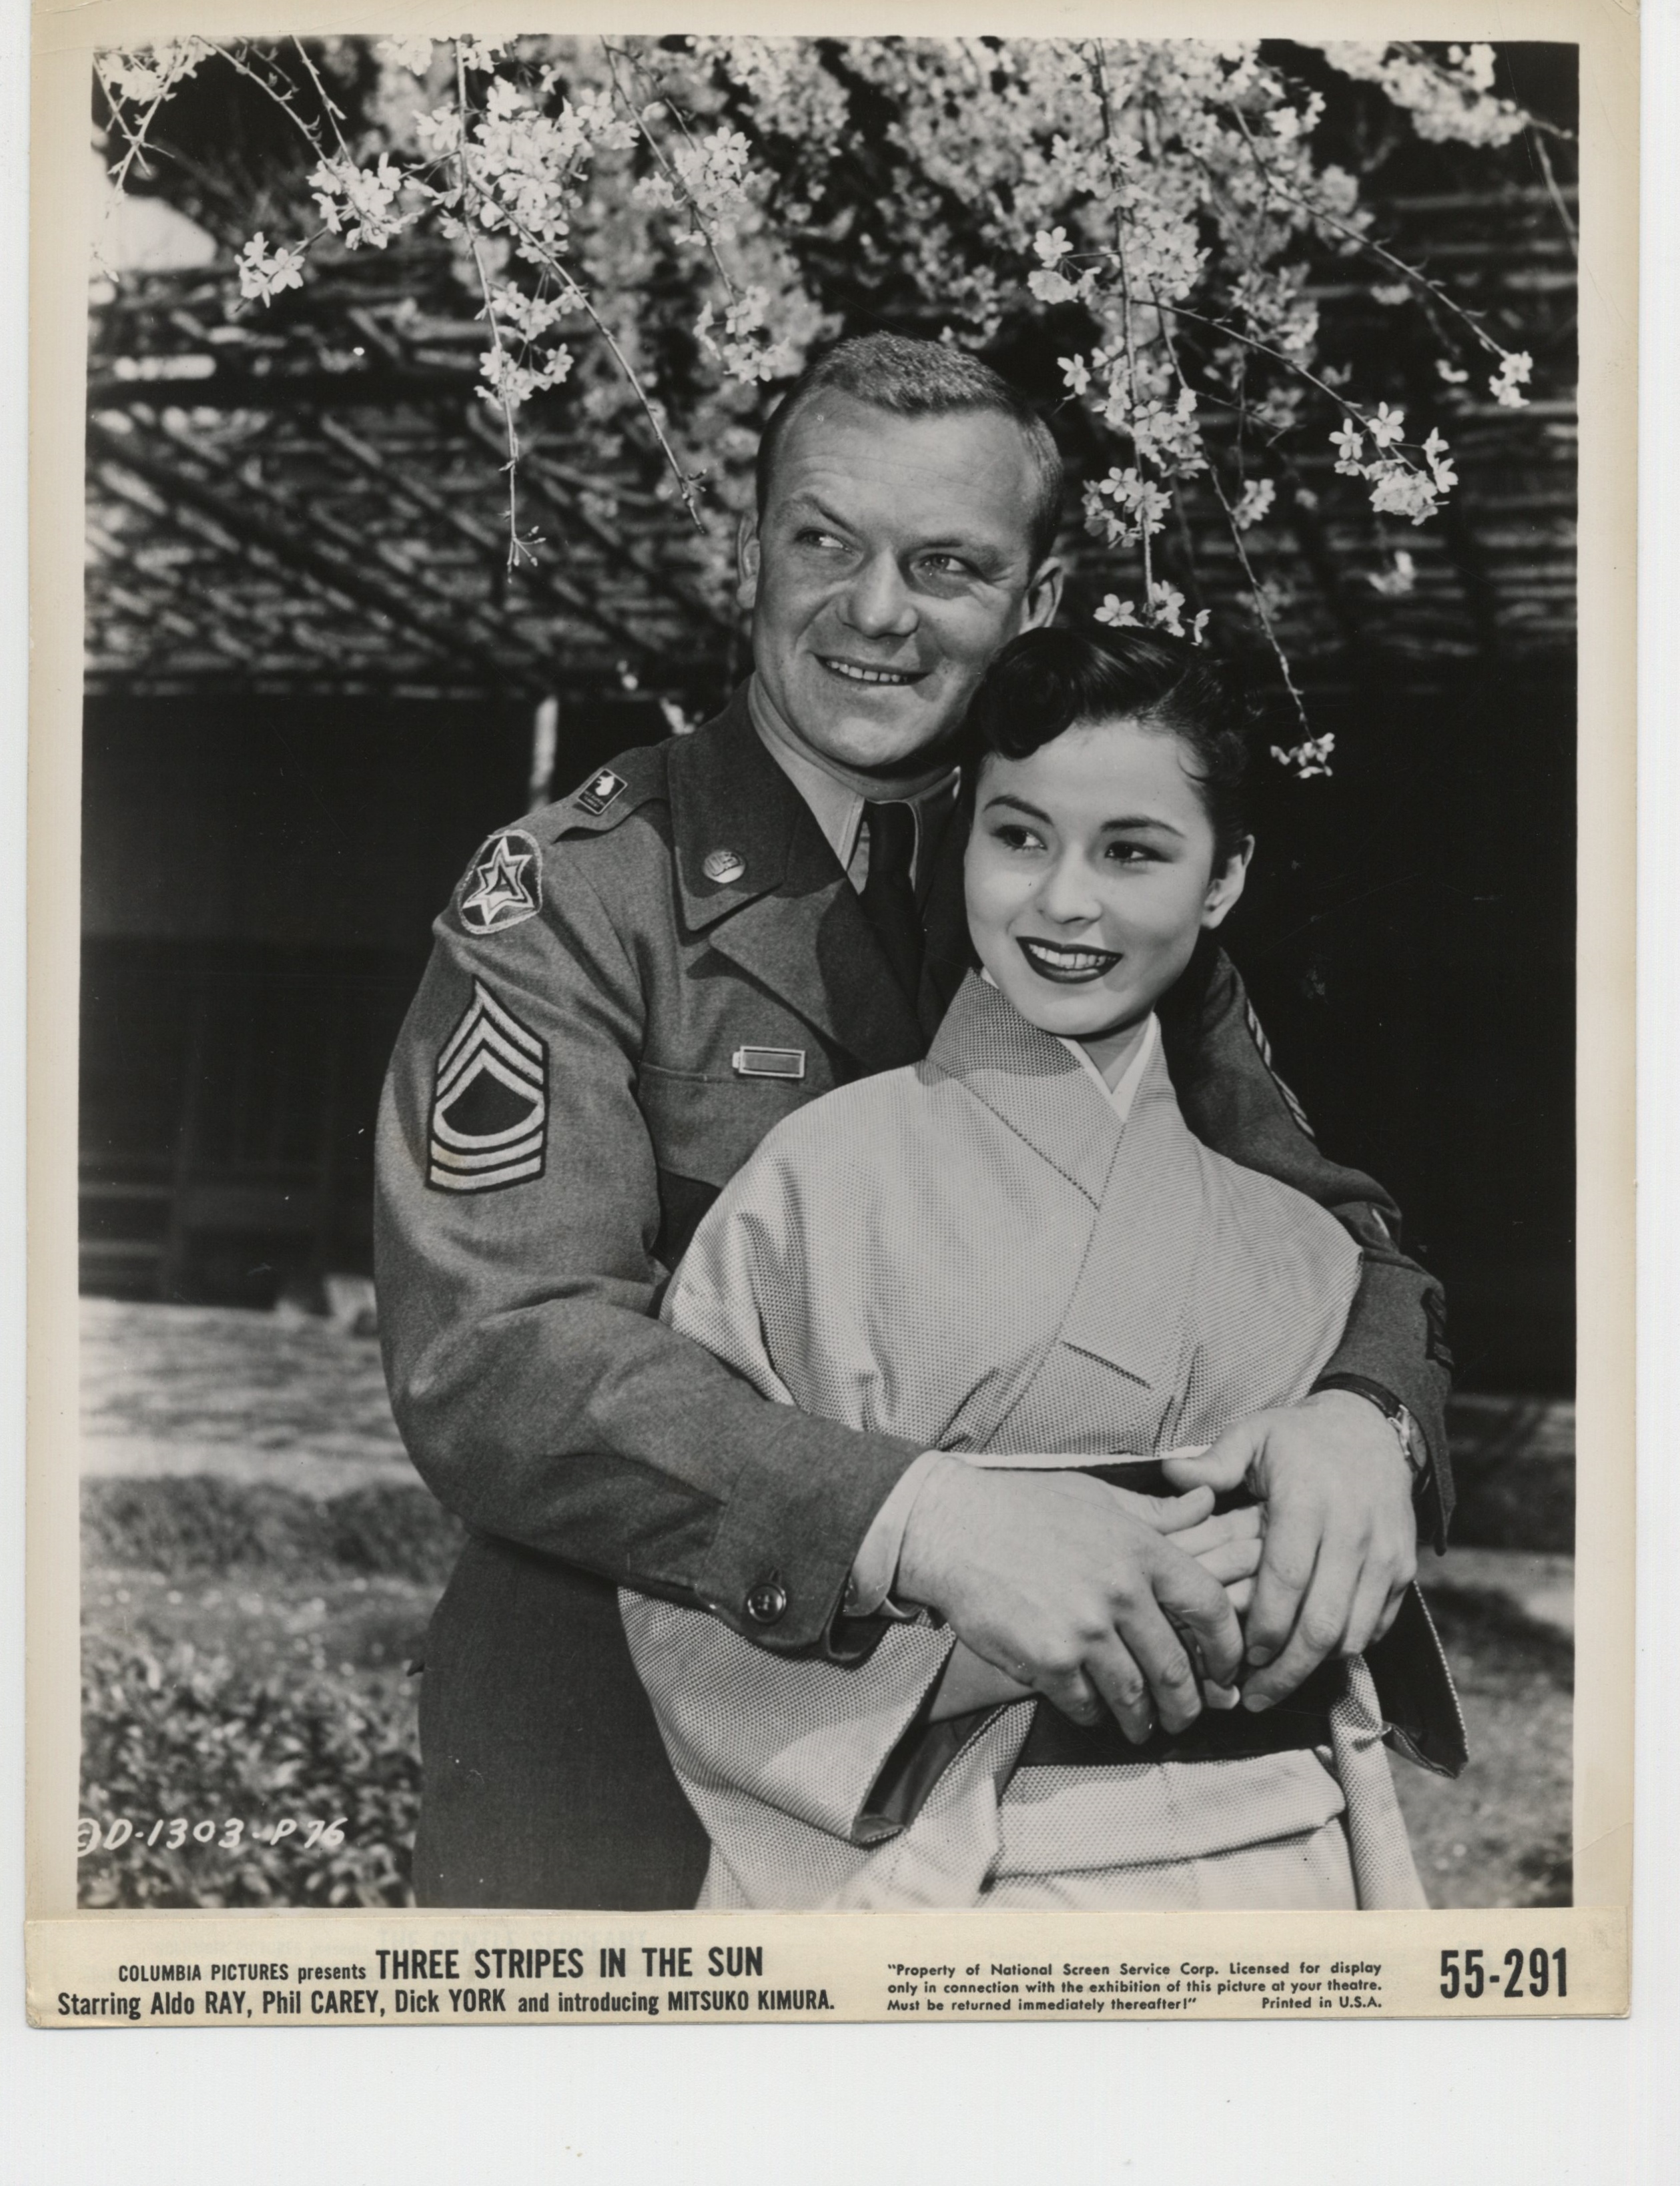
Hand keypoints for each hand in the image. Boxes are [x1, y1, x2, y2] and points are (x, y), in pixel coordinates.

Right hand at [898, 1463, 1244, 1742]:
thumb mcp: (1097, 1496)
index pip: (1209, 1609)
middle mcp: (1121, 1592)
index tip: (1225, 1671)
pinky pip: (1085, 1703)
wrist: (951, 1527)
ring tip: (1142, 1727)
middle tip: (1185, 1716)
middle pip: (1177, 1668)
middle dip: (1187, 1704)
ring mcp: (1085, 1629)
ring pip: (1135, 1696)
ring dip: (1143, 1720)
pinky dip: (1093, 1713)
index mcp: (1141, 1549)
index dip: (1227, 1650)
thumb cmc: (1022, 1506)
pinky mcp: (1048, 1659)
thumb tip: (1210, 1501)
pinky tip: (1093, 1710)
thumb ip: (1157, 1512)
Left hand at [1161, 1391, 1416, 1712]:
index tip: (1243, 1658)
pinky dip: (1348, 1648)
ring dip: (1317, 1666)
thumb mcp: (1253, 1435)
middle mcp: (1352, 1531)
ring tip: (1281, 1683)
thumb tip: (1170, 1478)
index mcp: (1308, 1501)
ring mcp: (1385, 1554)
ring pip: (1354, 1633)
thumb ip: (1213, 1464)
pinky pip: (1378, 1625)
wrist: (1373, 1428)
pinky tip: (1315, 1656)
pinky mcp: (1404, 1569)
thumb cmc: (1300, 1438)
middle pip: (1323, 1622)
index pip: (1286, 1580)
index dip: (1265, 1627)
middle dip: (1288, 1669)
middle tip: (1257, 1696)